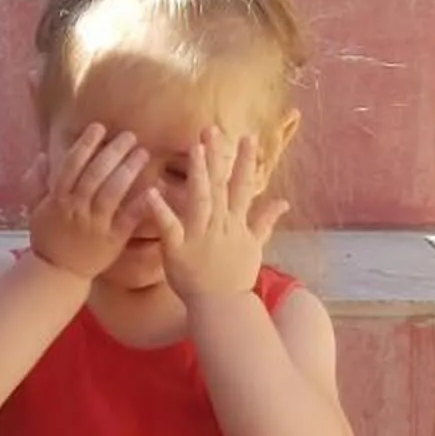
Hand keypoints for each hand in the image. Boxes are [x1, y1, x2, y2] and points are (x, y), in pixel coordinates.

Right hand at [24, 124, 155, 284]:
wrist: (58, 273)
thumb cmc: (49, 238)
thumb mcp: (35, 209)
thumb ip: (36, 182)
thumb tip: (43, 156)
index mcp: (57, 199)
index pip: (71, 165)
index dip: (85, 145)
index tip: (99, 128)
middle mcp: (76, 209)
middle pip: (95, 174)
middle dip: (112, 152)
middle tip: (130, 136)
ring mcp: (95, 225)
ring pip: (112, 192)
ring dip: (128, 170)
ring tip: (143, 153)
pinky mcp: (112, 240)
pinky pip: (128, 219)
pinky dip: (140, 203)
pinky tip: (154, 188)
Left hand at [143, 126, 288, 303]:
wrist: (222, 307)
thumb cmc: (235, 276)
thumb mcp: (255, 246)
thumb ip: (265, 221)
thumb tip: (283, 202)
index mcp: (235, 222)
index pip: (243, 186)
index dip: (247, 161)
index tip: (249, 136)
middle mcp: (220, 225)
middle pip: (221, 185)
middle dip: (218, 156)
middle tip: (212, 128)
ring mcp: (200, 236)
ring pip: (200, 199)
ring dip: (199, 174)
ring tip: (193, 148)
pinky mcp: (178, 249)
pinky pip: (169, 226)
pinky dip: (160, 209)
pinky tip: (151, 191)